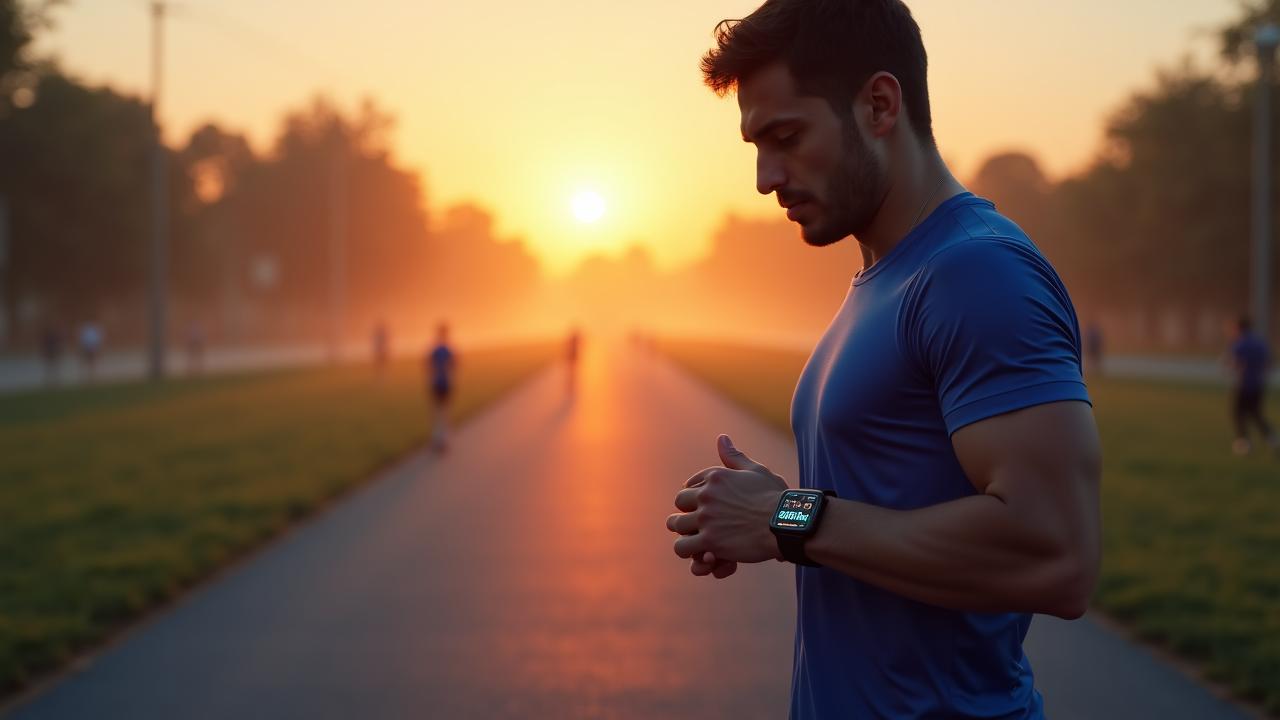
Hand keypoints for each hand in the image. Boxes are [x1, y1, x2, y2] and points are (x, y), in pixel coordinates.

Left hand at [666, 434, 787, 575]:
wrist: (786, 523)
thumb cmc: (775, 497)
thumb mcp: (756, 471)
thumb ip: (734, 456)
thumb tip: (721, 437)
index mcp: (716, 476)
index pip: (690, 484)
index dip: (696, 496)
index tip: (705, 505)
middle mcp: (707, 495)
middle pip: (680, 502)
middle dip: (687, 512)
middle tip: (698, 522)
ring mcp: (707, 518)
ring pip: (676, 525)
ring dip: (684, 532)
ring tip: (694, 539)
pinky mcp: (710, 541)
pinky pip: (683, 547)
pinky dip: (688, 551)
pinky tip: (700, 552)